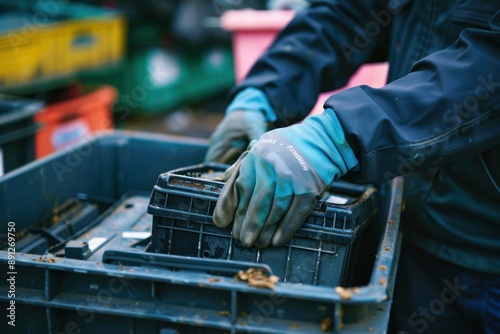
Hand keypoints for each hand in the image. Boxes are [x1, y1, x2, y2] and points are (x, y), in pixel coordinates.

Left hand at [213, 110, 358, 247]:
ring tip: (258, 243)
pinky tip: (276, 241)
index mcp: (257, 157)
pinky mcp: (309, 189)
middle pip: (257, 202)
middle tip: (242, 239)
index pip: (239, 186)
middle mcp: (273, 166)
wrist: (321, 140)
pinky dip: (285, 230)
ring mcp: (293, 178)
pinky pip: (295, 214)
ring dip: (265, 231)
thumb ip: (244, 164)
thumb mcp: (262, 147)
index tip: (222, 223)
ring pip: (275, 210)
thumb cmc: (287, 147)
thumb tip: (225, 179)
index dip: (228, 207)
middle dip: (247, 225)